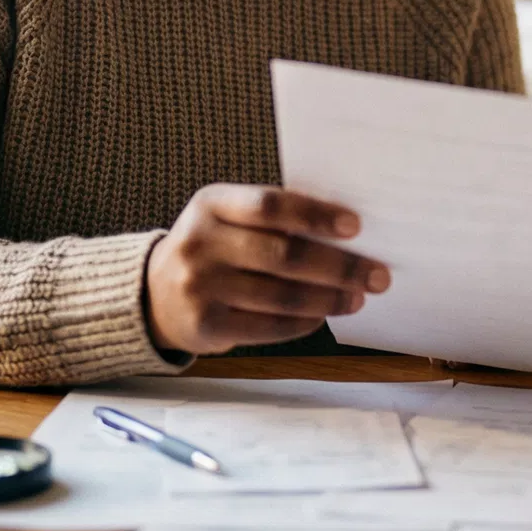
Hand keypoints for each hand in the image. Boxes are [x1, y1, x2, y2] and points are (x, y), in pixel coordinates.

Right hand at [143, 184, 388, 355]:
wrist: (155, 294)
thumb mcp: (227, 217)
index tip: (356, 227)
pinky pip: (268, 326)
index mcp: (211, 203)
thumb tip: (347, 231)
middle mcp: (200, 243)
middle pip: (283, 254)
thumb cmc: (213, 247)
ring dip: (328, 298)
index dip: (315, 215)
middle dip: (338, 266)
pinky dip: (303, 322)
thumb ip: (274, 218)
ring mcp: (200, 286)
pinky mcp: (205, 325)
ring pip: (281, 295)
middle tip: (376, 274)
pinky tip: (323, 315)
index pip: (269, 205)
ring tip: (357, 297)